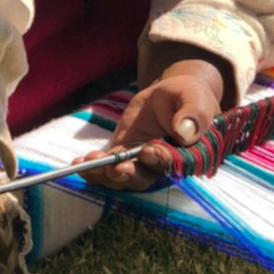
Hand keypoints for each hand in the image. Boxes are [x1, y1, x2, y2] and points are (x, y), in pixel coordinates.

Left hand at [75, 47, 228, 190]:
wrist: (169, 95)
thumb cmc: (188, 96)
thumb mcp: (195, 98)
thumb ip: (194, 114)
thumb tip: (185, 131)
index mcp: (185, 157)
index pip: (172, 164)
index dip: (158, 161)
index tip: (146, 151)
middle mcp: (161, 167)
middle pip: (143, 178)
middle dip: (126, 174)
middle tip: (113, 167)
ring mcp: (139, 164)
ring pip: (122, 177)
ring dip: (104, 174)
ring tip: (89, 162)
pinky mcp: (122, 155)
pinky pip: (107, 167)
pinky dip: (92, 169)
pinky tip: (78, 164)